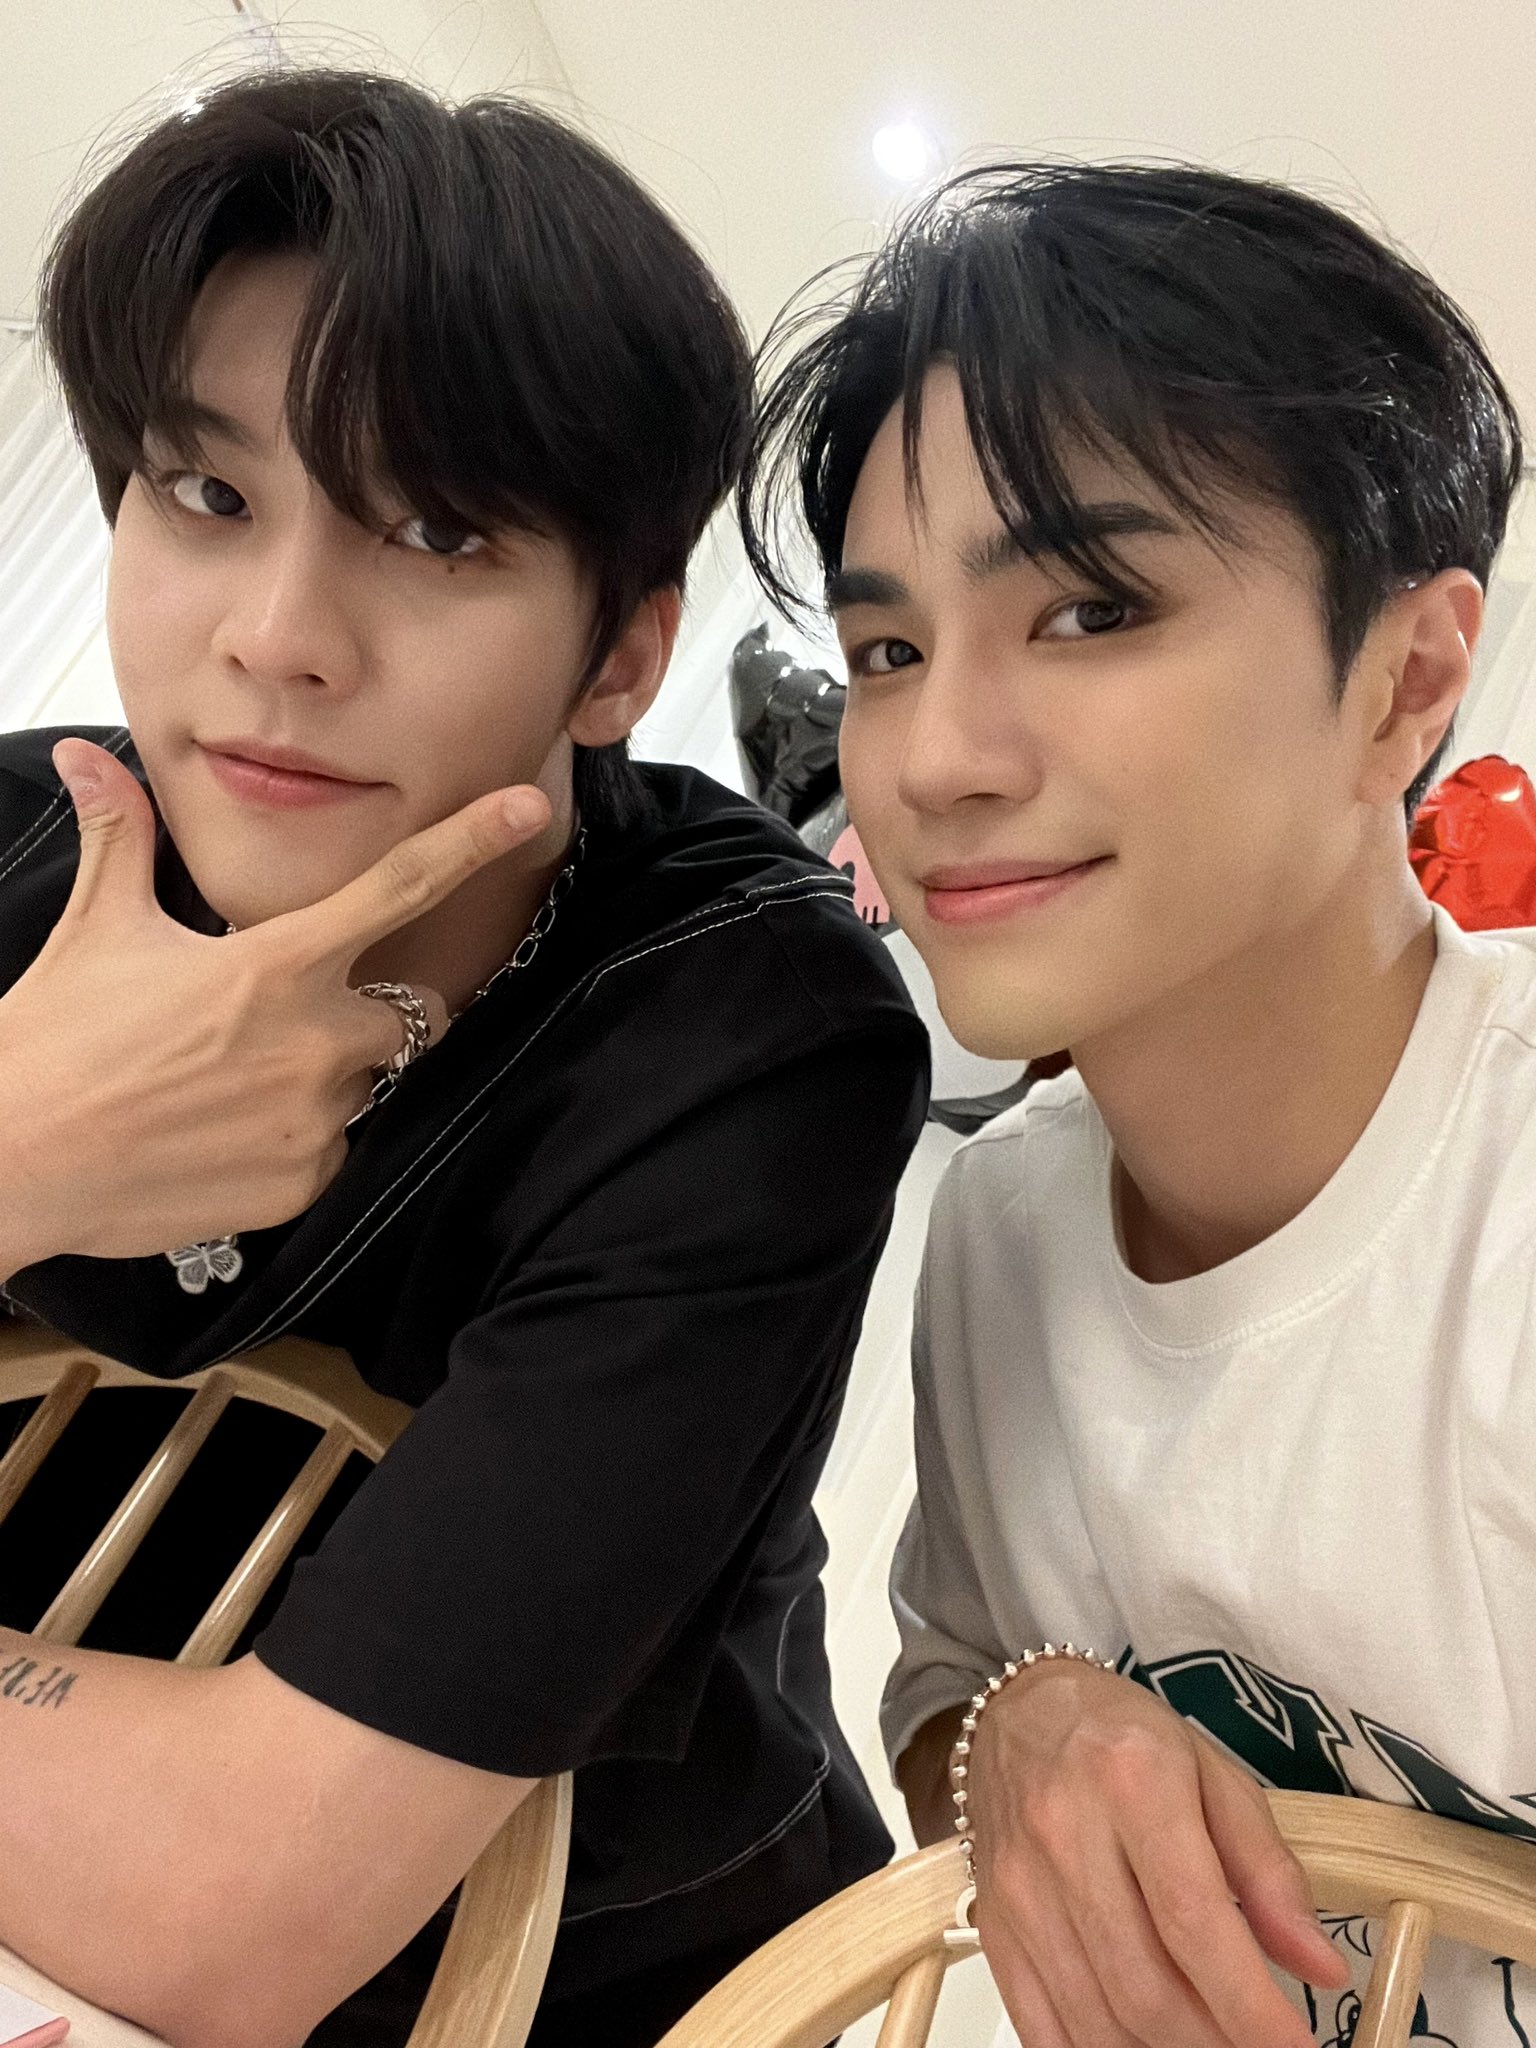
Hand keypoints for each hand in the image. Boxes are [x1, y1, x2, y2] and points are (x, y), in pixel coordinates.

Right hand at [0, 739, 550, 1268]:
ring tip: (230, 1083)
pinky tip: (223, 1135)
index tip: (528, 809)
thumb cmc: (52, 1042)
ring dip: (325, 1079)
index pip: (398, 888)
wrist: (9, 1162)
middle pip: (408, 1016)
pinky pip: (334, 1149)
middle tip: (285, 1020)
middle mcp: (316, 1041)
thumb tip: (88, 756)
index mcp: (277, 965)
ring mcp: (316, 1119)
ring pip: (366, 1086)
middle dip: (370, 1014)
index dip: (471, 841)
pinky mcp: (305, 1183)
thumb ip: (121, 839)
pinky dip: (296, 1141)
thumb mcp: (96, 930)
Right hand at [968, 1659, 1349, 2047]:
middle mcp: (1064, 1834)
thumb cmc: (1124, 1736)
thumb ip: (1269, 1870)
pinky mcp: (992, 1925)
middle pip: (1145, 1984)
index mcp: (1132, 1780)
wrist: (1019, 1708)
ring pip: (1098, 2017)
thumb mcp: (1215, 1773)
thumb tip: (1322, 1969)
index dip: (1250, 2004)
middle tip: (1259, 2047)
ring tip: (1213, 2043)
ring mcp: (1018, 1888)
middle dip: (1216, 2041)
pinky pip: (1040, 2028)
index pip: (1194, 1919)